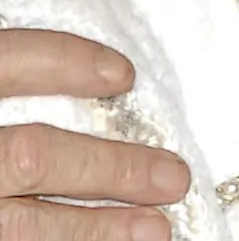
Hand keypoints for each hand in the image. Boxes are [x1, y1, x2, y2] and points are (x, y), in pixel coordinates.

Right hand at [0, 29, 189, 239]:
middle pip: (32, 156)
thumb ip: (16, 65)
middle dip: (111, 168)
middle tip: (175, 177)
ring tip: (158, 229)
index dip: (67, 64)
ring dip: (97, 229)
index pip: (12, 61)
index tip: (126, 75)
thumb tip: (106, 70)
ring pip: (22, 225)